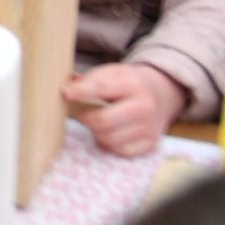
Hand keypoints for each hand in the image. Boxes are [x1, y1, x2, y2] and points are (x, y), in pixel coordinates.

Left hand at [62, 63, 186, 156]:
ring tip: (96, 121)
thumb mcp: (111, 73)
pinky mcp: (150, 144)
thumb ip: (88, 80)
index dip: (80, 92)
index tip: (65, 93)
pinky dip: (109, 143)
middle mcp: (144, 107)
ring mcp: (149, 127)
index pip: (101, 89)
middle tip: (81, 112)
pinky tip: (109, 132)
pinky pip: (120, 151)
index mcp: (132, 84)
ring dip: (96, 132)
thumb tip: (66, 89)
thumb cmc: (127, 83)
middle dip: (85, 117)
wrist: (159, 94)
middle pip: (102, 120)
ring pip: (109, 138)